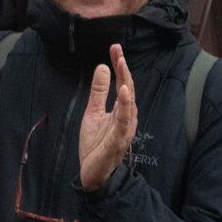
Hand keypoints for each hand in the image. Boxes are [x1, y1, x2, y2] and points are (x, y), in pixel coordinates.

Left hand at [77, 43, 136, 191]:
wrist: (92, 173)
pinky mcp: (118, 141)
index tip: (115, 48)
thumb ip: (98, 92)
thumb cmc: (95, 144)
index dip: (119, 66)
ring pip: (129, 104)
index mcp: (120, 110)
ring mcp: (124, 129)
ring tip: (122, 65)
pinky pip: (124, 123)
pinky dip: (125, 108)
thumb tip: (102, 67)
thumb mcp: (92, 113)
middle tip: (118, 51)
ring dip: (126, 84)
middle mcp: (126, 118)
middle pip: (127, 90)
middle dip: (123, 70)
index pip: (122, 84)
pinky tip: (123, 93)